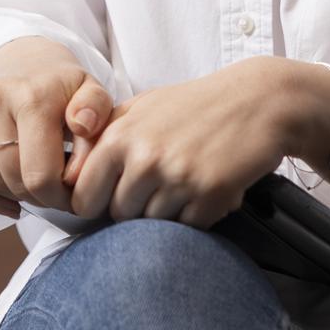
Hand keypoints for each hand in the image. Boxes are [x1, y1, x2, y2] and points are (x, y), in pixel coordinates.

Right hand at [0, 37, 115, 218]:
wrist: (22, 58)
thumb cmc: (60, 86)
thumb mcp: (90, 92)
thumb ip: (97, 113)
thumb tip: (83, 126)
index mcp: (33, 95)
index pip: (40, 175)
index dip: (59, 198)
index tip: (72, 196)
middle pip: (13, 180)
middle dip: (39, 197)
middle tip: (53, 192)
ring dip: (13, 195)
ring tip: (33, 186)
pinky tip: (6, 200)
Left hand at [66, 57, 314, 227]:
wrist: (256, 102)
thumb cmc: (195, 105)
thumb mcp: (142, 107)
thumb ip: (106, 136)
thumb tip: (73, 174)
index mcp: (119, 136)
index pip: (84, 197)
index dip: (95, 203)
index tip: (108, 200)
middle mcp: (144, 158)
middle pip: (118, 216)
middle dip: (134, 209)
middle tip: (157, 188)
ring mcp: (177, 178)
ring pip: (152, 225)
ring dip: (166, 213)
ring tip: (183, 186)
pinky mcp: (210, 196)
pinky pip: (187, 227)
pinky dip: (195, 217)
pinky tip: (205, 192)